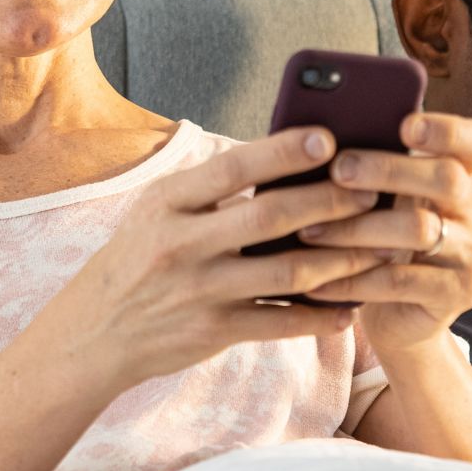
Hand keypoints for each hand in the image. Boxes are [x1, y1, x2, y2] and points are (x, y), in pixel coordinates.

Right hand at [44, 128, 401, 389]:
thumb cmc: (140, 259)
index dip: (283, 151)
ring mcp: (198, 290)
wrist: (92, 333)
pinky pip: (279, 323)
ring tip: (378, 249)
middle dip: (330, 202)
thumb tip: (286, 159)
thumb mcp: (159, 212)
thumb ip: (212, 189)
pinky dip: (318, 317)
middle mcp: (181, 243)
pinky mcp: (212, 331)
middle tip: (372, 191)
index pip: (232, 167)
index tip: (329, 138)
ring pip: (286, 273)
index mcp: (168, 201)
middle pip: (270, 217)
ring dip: (340, 261)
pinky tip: (349, 309)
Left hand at [293, 111, 471, 356]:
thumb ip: (369, 169)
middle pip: (447, 177)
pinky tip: (315, 281)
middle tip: (338, 170)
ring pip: (419, 230)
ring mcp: (471, 254)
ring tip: (309, 230)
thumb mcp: (380, 202)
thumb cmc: (378, 243)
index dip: (449, 130)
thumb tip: (316, 136)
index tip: (405, 126)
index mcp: (461, 175)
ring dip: (357, 228)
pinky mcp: (457, 294)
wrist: (397, 318)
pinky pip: (400, 282)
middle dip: (387, 169)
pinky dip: (352, 280)